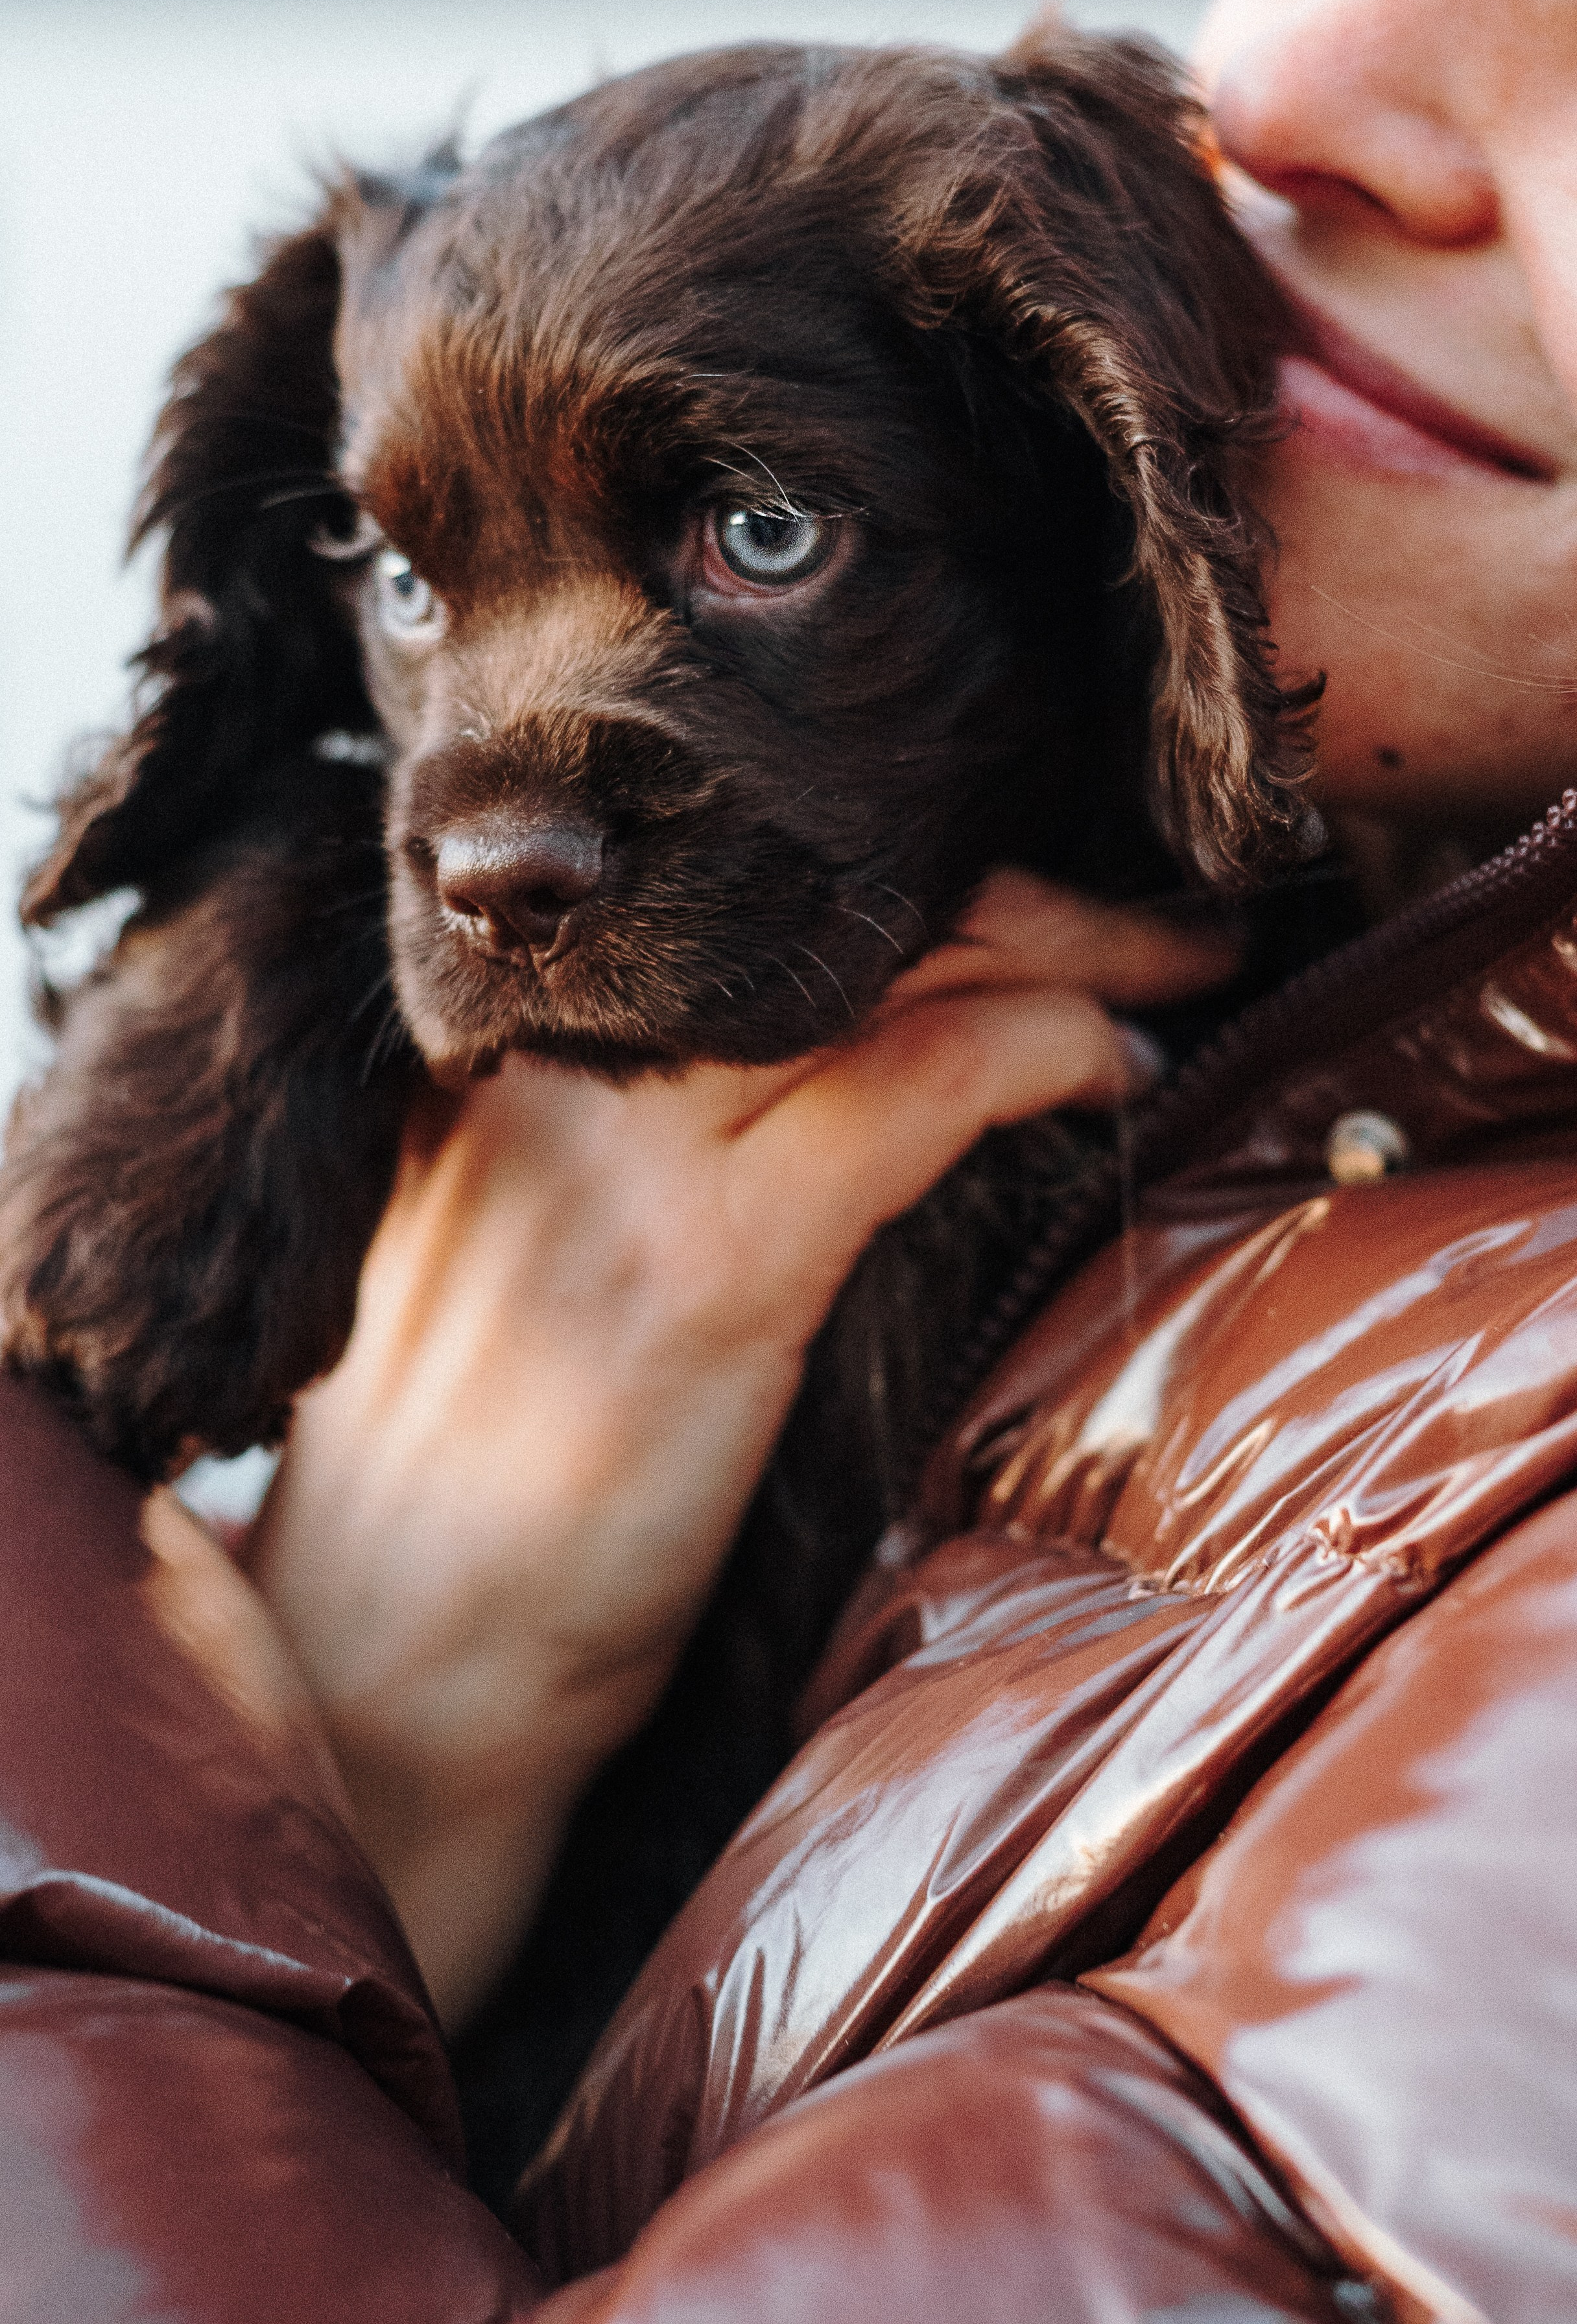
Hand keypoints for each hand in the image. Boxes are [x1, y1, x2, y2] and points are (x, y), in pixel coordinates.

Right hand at [243, 872, 1234, 2023]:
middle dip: (1016, 888)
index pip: (727, 894)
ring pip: (891, 964)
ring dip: (1069, 950)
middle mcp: (557, 1056)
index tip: (1012, 890)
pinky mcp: (717, 1259)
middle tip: (1152, 910)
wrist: (387, 1669)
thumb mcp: (514, 1247)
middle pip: (817, 898)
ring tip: (1174, 971)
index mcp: (499, 1045)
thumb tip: (825, 1063)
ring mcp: (634, 1150)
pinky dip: (1044, 1048)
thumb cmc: (466, 1488)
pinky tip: (1110, 1065)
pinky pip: (921, 1084)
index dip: (890, 871)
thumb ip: (621, 1133)